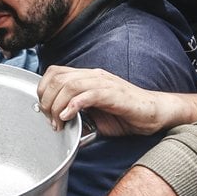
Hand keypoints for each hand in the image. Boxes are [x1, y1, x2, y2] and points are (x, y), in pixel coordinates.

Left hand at [37, 65, 172, 135]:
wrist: (153, 113)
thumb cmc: (125, 114)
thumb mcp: (94, 113)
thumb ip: (76, 112)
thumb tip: (57, 122)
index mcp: (87, 77)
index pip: (55, 73)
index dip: (43, 90)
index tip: (43, 110)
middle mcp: (93, 76)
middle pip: (57, 78)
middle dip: (47, 101)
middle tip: (49, 120)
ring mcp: (104, 83)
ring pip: (69, 85)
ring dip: (58, 106)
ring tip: (58, 123)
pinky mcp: (113, 94)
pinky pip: (88, 95)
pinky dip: (73, 106)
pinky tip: (68, 117)